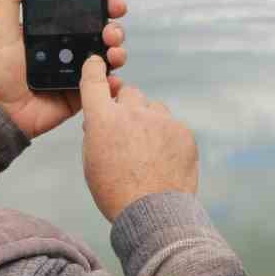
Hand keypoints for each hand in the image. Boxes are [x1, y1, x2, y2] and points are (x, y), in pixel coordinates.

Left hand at [0, 0, 127, 138]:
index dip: (102, 4)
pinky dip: (113, 83)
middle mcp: (70, 48)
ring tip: (113, 52)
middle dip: (115, 28)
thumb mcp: (2, 28)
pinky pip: (104, 87)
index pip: (85, 12)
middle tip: (111, 30)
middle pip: (103, 32)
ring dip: (118, 51)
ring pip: (108, 57)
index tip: (112, 1)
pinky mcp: (81, 94)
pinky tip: (113, 79)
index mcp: (54, 30)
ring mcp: (78, 72)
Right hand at [78, 55, 198, 221]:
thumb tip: (101, 120)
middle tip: (128, 130)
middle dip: (127, 106)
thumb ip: (96, 134)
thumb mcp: (92, 162)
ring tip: (148, 151)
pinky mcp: (182, 131)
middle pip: (129, 92)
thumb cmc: (116, 192)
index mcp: (103, 120)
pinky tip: (164, 160)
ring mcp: (160, 120)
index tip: (97, 62)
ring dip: (149, 120)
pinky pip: (172, 125)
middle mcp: (132, 112)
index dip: (94, 69)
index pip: (95, 81)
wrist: (153, 213)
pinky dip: (168, 137)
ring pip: (153, 108)